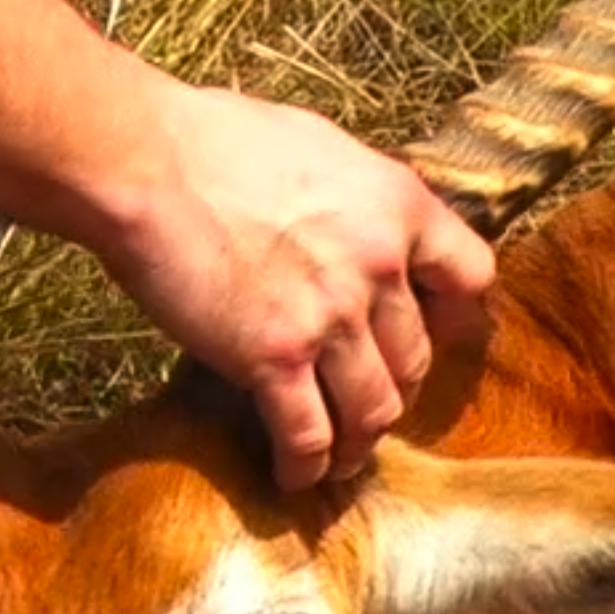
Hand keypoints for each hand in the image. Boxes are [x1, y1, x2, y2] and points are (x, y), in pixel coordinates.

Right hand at [96, 82, 496, 489]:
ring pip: (374, 410)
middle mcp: (379, 265)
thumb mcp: (315, 145)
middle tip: (367, 401)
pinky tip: (292, 474)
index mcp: (397, 205)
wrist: (143, 162)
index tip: (430, 332)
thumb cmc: (210, 139)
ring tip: (340, 456)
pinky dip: (306, 465)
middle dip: (393, 388)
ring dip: (358, 442)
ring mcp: (331, 316)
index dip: (453, 316)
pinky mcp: (274, 358)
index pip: (471, 276)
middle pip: (415, 358)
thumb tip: (354, 218)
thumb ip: (353, 194)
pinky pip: (308, 434)